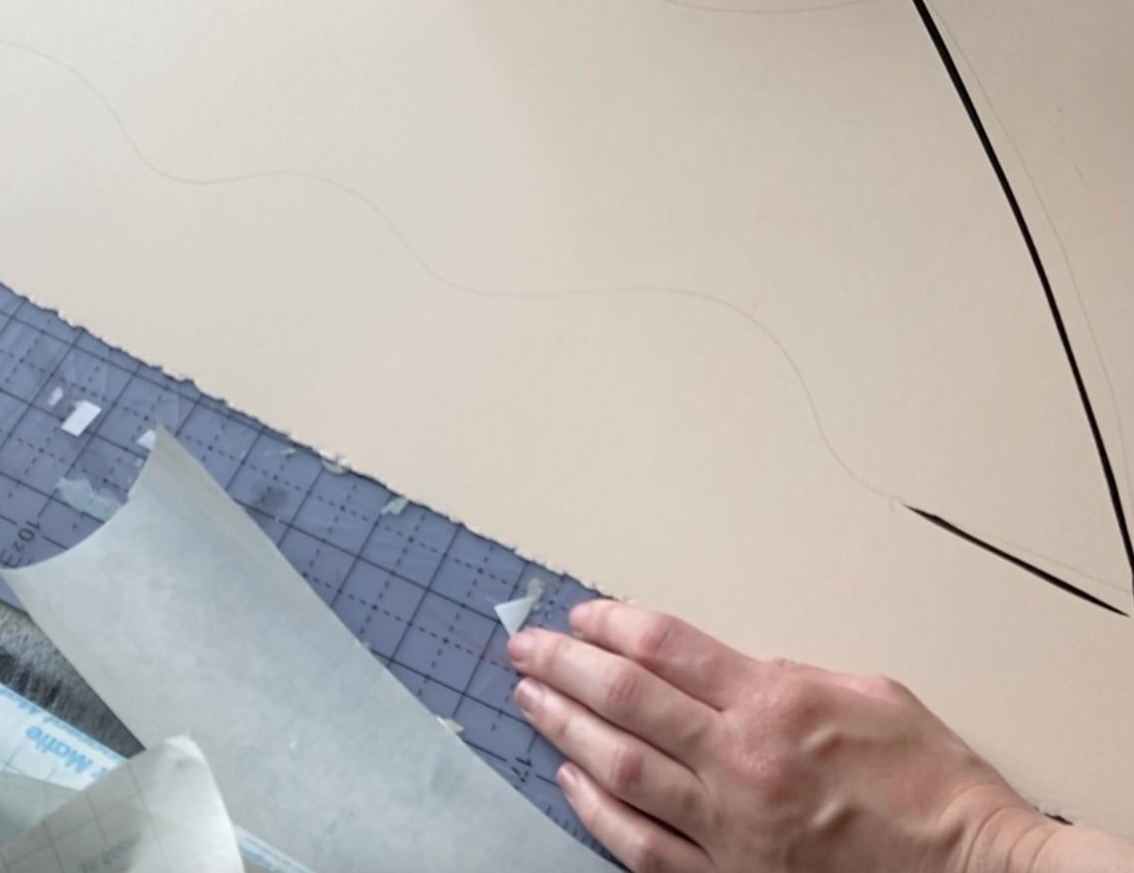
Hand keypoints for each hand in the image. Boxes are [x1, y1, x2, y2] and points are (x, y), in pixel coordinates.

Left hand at [508, 601, 1059, 872]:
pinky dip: (598, 813)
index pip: (666, 648)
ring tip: (530, 699)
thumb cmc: (933, 784)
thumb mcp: (868, 692)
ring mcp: (731, 829)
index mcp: (774, 702)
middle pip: (628, 700)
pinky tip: (569, 784)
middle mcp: (741, 762)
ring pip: (622, 770)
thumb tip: (737, 672)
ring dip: (566, 729)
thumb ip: (790, 676)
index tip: (581, 612)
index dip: (613, 623)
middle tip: (524, 645)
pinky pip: (644, 847)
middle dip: (566, 665)